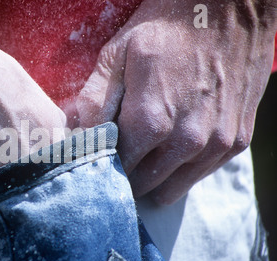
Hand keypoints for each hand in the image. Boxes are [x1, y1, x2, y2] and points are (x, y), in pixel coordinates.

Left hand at [72, 0, 276, 204]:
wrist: (230, 8)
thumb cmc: (168, 28)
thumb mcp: (117, 54)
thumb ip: (95, 101)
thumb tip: (78, 135)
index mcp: (150, 121)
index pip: (115, 168)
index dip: (103, 166)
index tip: (99, 160)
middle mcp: (185, 141)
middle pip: (141, 183)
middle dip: (125, 175)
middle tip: (120, 159)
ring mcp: (215, 144)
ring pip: (170, 188)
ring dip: (153, 180)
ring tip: (144, 159)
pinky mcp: (236, 142)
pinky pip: (199, 175)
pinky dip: (181, 171)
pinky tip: (172, 151)